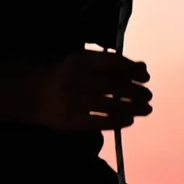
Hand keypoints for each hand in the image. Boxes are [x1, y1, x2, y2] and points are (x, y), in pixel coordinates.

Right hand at [0, 49, 151, 131]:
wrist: (33, 94)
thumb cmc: (67, 75)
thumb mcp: (83, 61)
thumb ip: (111, 63)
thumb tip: (142, 68)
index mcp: (79, 60)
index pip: (112, 64)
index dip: (132, 70)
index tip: (146, 76)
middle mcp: (75, 79)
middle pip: (112, 85)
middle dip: (135, 90)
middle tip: (149, 94)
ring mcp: (71, 101)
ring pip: (108, 104)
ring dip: (132, 107)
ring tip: (147, 108)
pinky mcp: (69, 120)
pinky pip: (97, 122)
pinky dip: (116, 121)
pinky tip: (130, 120)